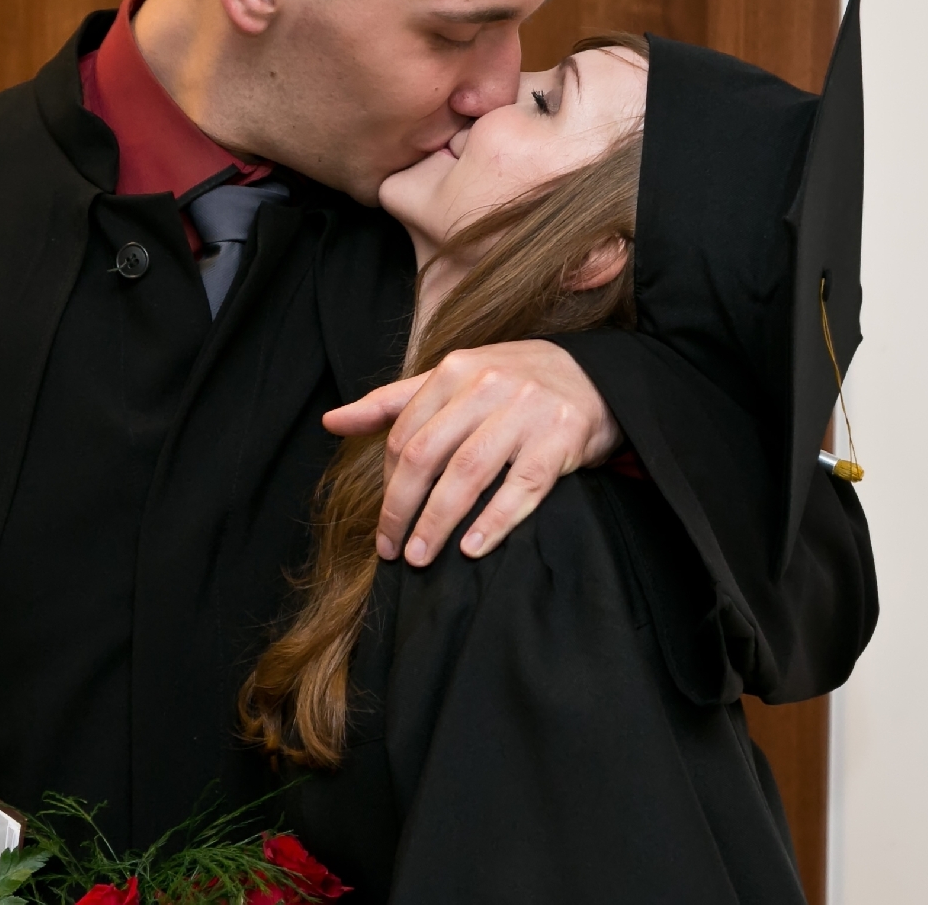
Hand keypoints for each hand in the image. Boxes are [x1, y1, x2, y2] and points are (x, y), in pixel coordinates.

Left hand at [321, 340, 621, 565]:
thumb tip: (331, 422)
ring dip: (438, 522)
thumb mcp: (452, 380)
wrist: (596, 377)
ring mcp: (525, 412)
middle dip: (400, 508)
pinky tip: (472, 548)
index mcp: (454, 370)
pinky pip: (521, 488)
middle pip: (426, 456)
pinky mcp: (561, 439)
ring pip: (467, 474)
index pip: (404, 435)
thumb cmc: (512, 382)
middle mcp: (487, 386)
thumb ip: (392, 402)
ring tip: (421, 556)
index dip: (387, 485)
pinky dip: (493, 521)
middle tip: (392, 549)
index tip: (384, 523)